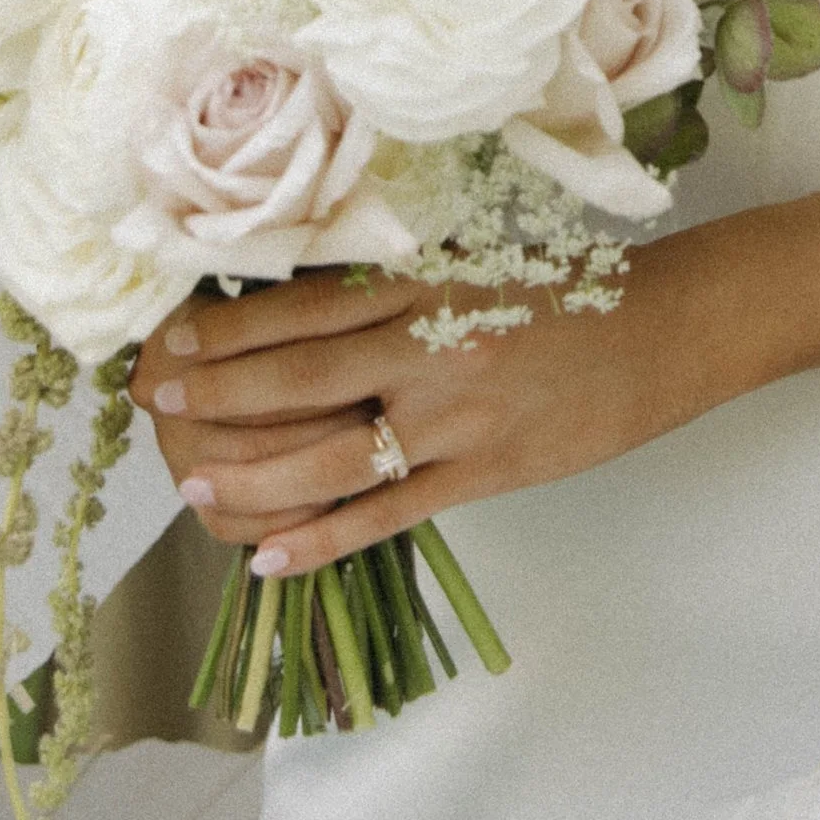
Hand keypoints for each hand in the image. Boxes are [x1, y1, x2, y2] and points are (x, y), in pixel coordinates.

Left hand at [128, 184, 819, 575]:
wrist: (667, 328)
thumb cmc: (570, 288)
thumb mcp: (477, 263)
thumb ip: (398, 287)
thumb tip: (300, 307)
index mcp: (425, 283)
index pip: (301, 307)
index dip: (226, 327)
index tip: (168, 337)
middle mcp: (430, 347)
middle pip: (296, 378)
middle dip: (214, 391)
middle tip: (152, 398)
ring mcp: (455, 419)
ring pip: (327, 456)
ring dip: (249, 474)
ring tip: (190, 483)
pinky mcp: (484, 474)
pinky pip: (386, 514)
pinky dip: (322, 538)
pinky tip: (270, 555)